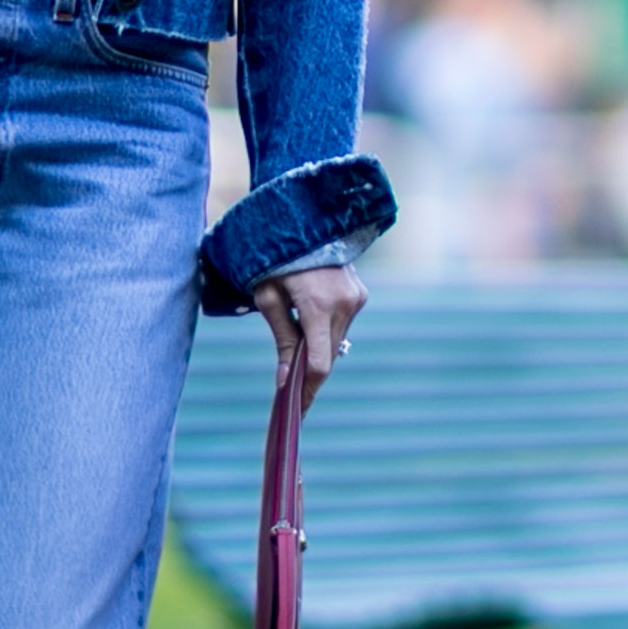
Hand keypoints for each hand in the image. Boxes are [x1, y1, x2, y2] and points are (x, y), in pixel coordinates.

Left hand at [252, 263, 366, 412]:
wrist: (301, 218)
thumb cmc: (274, 255)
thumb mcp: (268, 296)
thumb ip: (282, 338)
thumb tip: (286, 380)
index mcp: (319, 306)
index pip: (319, 364)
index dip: (307, 391)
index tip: (295, 409)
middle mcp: (345, 304)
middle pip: (328, 355)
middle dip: (309, 373)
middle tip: (290, 391)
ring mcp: (356, 298)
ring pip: (335, 340)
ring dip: (317, 349)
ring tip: (295, 348)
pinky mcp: (359, 292)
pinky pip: (341, 324)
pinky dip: (325, 331)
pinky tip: (308, 321)